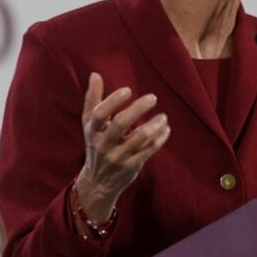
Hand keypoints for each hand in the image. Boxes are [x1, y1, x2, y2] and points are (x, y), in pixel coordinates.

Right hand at [75, 72, 169, 220]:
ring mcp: (118, 156)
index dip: (113, 100)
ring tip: (163, 117)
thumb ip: (93, 99)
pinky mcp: (131, 166)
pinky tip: (166, 129)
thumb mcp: (90, 124)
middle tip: (153, 97)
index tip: (128, 90)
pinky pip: (148, 151)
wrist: (98, 181)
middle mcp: (103, 144)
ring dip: (153, 125)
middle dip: (137, 109)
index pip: (100, 114)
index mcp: (93, 131)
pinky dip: (159, 139)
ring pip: (138, 139)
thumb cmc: (96, 144)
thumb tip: (95, 75)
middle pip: (120, 124)